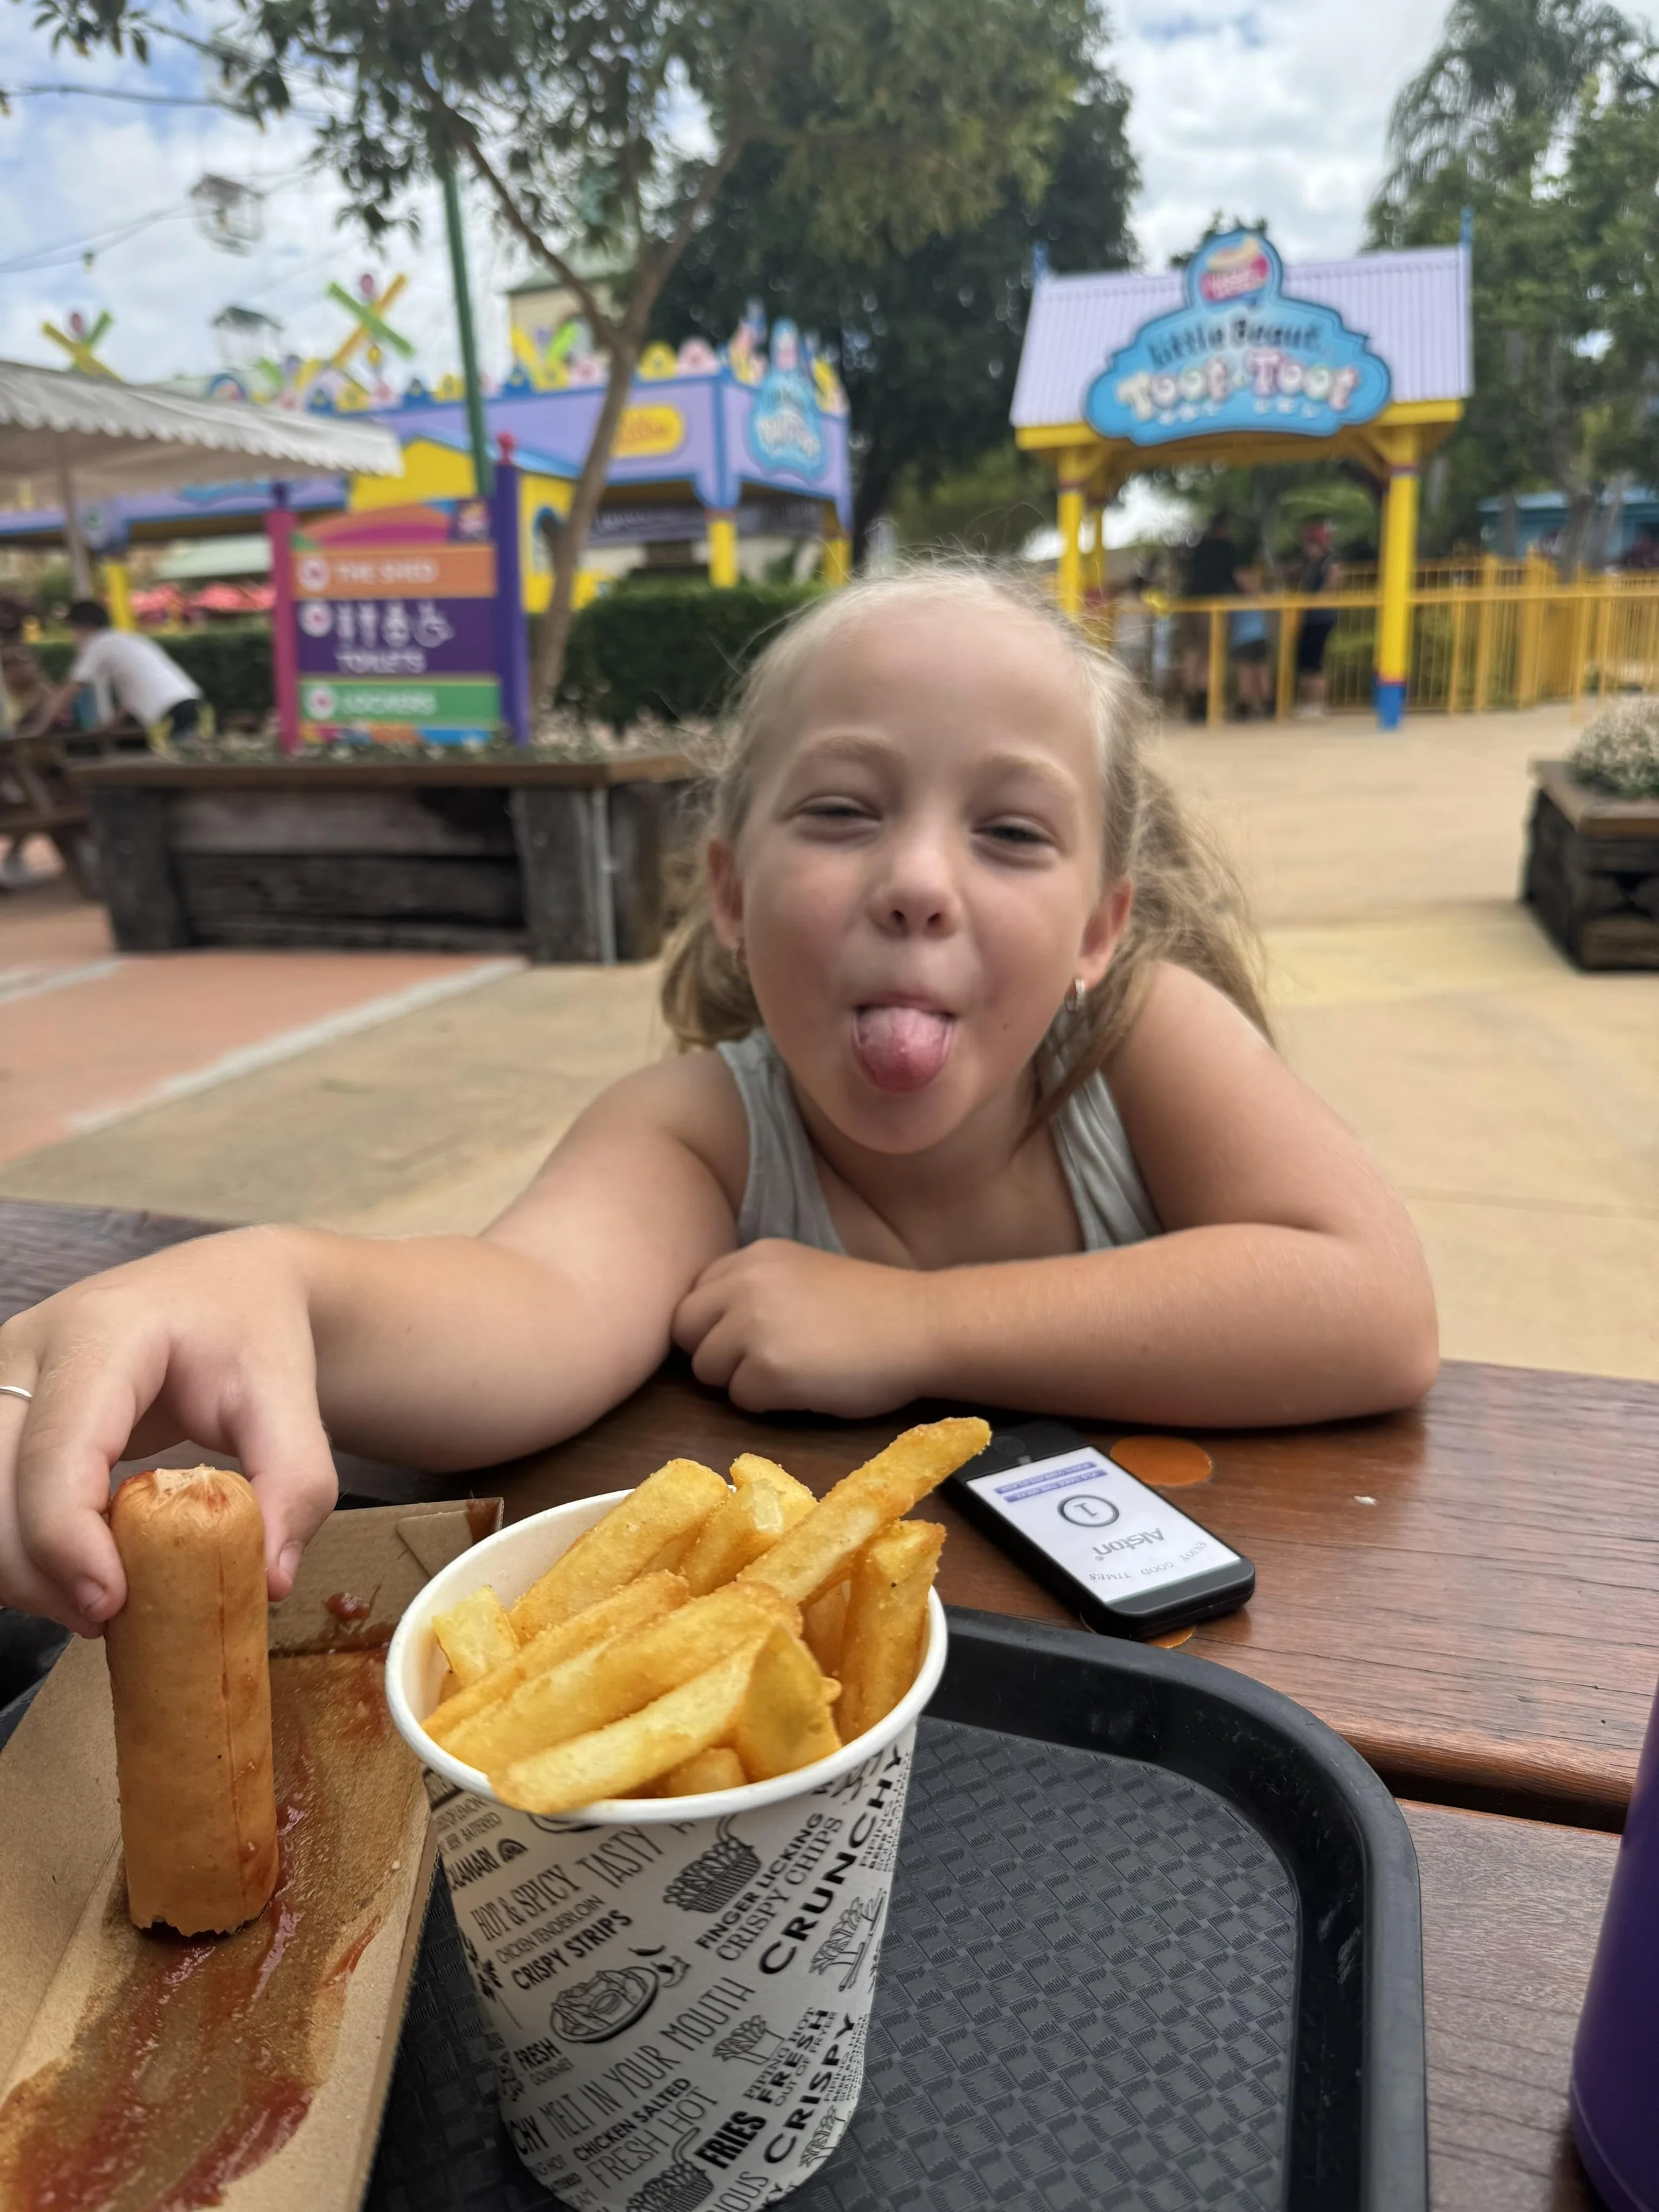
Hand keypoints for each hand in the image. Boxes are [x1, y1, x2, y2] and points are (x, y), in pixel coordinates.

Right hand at [0, 1226, 337, 1635]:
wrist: (224, 1287)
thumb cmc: (252, 1333)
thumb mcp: (291, 1398)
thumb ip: (293, 1485)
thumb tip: (269, 1582)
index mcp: (102, 1332)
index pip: (55, 1450)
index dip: (67, 1539)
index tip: (113, 1604)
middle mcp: (29, 1347)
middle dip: (38, 1570)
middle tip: (113, 1617)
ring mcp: (0, 1378)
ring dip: (22, 1568)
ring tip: (102, 1598)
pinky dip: (18, 1552)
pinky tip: (76, 1570)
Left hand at [671, 1241, 937, 1416]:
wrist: (923, 1327)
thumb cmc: (872, 1308)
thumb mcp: (801, 1275)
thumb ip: (754, 1289)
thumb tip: (710, 1326)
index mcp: (753, 1256)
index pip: (693, 1294)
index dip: (714, 1324)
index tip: (749, 1338)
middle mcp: (743, 1283)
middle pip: (685, 1331)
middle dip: (714, 1353)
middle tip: (762, 1363)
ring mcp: (752, 1326)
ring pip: (707, 1369)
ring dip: (741, 1380)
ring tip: (793, 1372)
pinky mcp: (768, 1370)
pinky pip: (740, 1399)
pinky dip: (768, 1402)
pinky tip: (808, 1388)